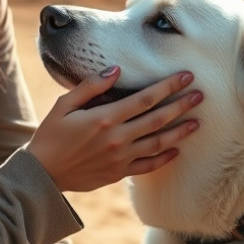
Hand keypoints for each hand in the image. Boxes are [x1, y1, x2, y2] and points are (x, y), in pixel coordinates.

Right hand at [26, 67, 200, 191]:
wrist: (43, 173)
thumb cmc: (51, 135)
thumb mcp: (64, 105)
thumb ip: (91, 86)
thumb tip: (116, 69)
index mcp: (105, 118)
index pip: (145, 98)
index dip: (167, 86)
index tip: (185, 76)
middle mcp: (117, 138)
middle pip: (157, 119)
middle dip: (181, 105)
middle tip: (200, 94)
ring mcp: (120, 158)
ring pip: (158, 143)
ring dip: (180, 131)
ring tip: (197, 121)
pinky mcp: (119, 173)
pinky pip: (148, 166)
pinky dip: (164, 158)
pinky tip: (177, 150)